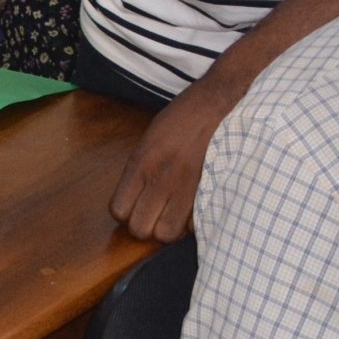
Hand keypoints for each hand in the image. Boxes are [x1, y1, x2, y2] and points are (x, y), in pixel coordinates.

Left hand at [108, 82, 228, 239]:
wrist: (220, 105)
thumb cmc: (183, 118)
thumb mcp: (150, 139)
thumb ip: (140, 169)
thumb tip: (135, 198)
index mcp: (141, 163)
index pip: (119, 210)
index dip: (125, 213)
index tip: (134, 207)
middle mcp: (160, 179)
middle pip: (140, 229)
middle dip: (145, 227)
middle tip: (154, 215)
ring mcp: (186, 188)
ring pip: (167, 234)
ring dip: (168, 230)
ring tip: (173, 216)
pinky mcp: (210, 192)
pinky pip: (194, 225)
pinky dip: (192, 224)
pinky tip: (193, 210)